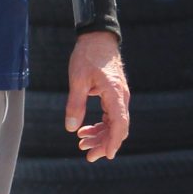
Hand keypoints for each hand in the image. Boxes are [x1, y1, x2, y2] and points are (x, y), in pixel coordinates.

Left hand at [63, 30, 130, 160]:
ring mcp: (118, 96)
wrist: (97, 38)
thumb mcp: (77, 80)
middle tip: (87, 155)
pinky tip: (85, 130)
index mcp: (115, 93)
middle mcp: (121, 97)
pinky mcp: (113, 95)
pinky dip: (100, 125)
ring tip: (82, 143)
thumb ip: (75, 104)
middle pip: (118, 128)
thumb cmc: (88, 55)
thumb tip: (71, 128)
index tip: (107, 155)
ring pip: (114, 124)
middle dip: (104, 144)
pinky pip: (110, 116)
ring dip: (100, 136)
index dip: (113, 141)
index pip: (119, 123)